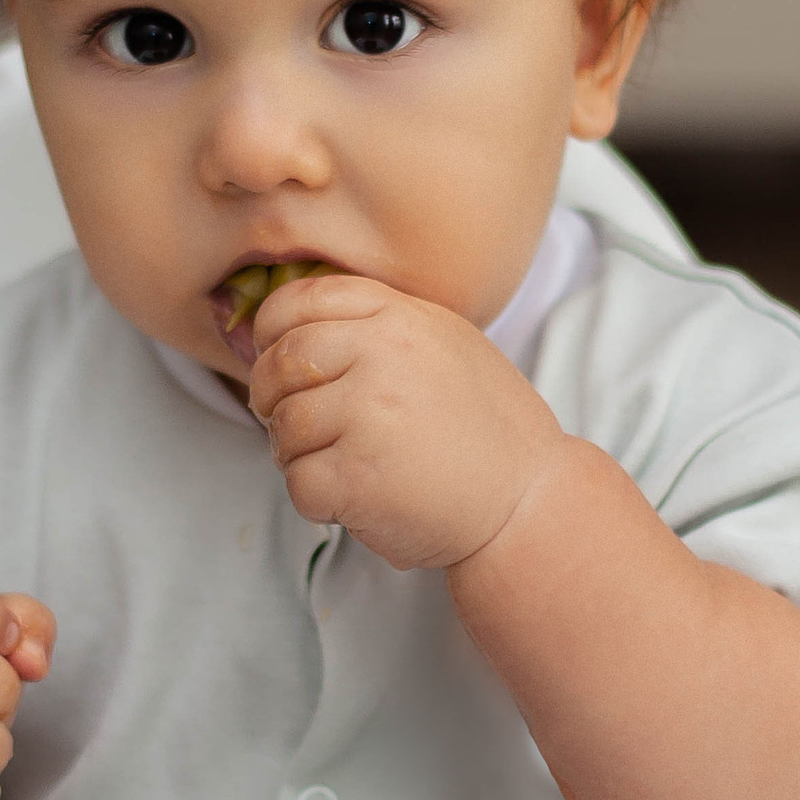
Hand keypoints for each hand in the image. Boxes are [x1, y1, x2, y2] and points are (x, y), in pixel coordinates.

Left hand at [246, 273, 568, 571]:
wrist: (527, 498)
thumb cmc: (485, 427)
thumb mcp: (443, 343)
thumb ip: (378, 325)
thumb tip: (295, 328)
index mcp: (398, 318)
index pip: (298, 301)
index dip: (272, 332)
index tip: (277, 358)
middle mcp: (380, 356)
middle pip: (279, 363)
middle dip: (271, 397)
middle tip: (294, 422)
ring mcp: (367, 416)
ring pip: (283, 427)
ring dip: (295, 453)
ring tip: (336, 463)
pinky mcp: (357, 477)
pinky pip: (297, 482)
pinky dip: (314, 498)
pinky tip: (349, 497)